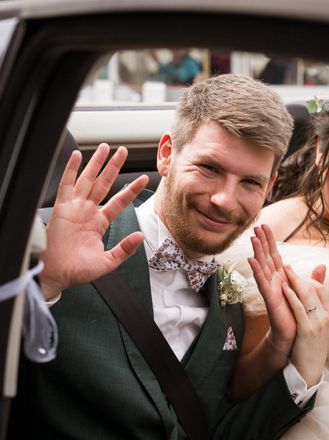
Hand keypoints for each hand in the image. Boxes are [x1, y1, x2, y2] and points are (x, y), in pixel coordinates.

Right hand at [39, 144, 148, 299]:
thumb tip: (140, 236)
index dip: (131, 189)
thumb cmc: (78, 270)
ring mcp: (75, 208)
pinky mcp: (62, 208)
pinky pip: (66, 185)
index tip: (143, 178)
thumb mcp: (108, 261)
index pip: (119, 201)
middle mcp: (87, 212)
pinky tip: (77, 156)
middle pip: (104, 184)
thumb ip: (125, 249)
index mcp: (99, 223)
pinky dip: (70, 170)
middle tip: (123, 151)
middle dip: (113, 167)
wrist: (57, 275)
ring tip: (105, 148)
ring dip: (96, 163)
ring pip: (88, 180)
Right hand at [248, 224, 325, 354]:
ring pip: (262, 266)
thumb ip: (313, 279)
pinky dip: (257, 270)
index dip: (270, 241)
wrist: (293, 335)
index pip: (275, 255)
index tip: (265, 226)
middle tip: (256, 225)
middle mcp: (274, 281)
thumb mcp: (308, 292)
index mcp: (282, 277)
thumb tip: (322, 265)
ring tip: (252, 238)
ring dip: (257, 251)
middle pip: (267, 257)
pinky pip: (262, 282)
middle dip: (262, 241)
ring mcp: (270, 289)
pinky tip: (251, 259)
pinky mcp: (270, 298)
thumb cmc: (297, 314)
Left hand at [281, 265, 328, 385]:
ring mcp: (317, 323)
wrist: (309, 371)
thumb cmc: (310, 347)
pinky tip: (283, 288)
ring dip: (295, 281)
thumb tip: (310, 299)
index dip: (308, 280)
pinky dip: (292, 296)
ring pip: (307, 296)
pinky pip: (299, 308)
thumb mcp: (315, 326)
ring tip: (284, 271)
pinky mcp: (307, 330)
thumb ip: (313, 308)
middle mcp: (325, 316)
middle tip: (287, 267)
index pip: (320, 289)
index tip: (295, 275)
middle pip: (314, 289)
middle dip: (299, 277)